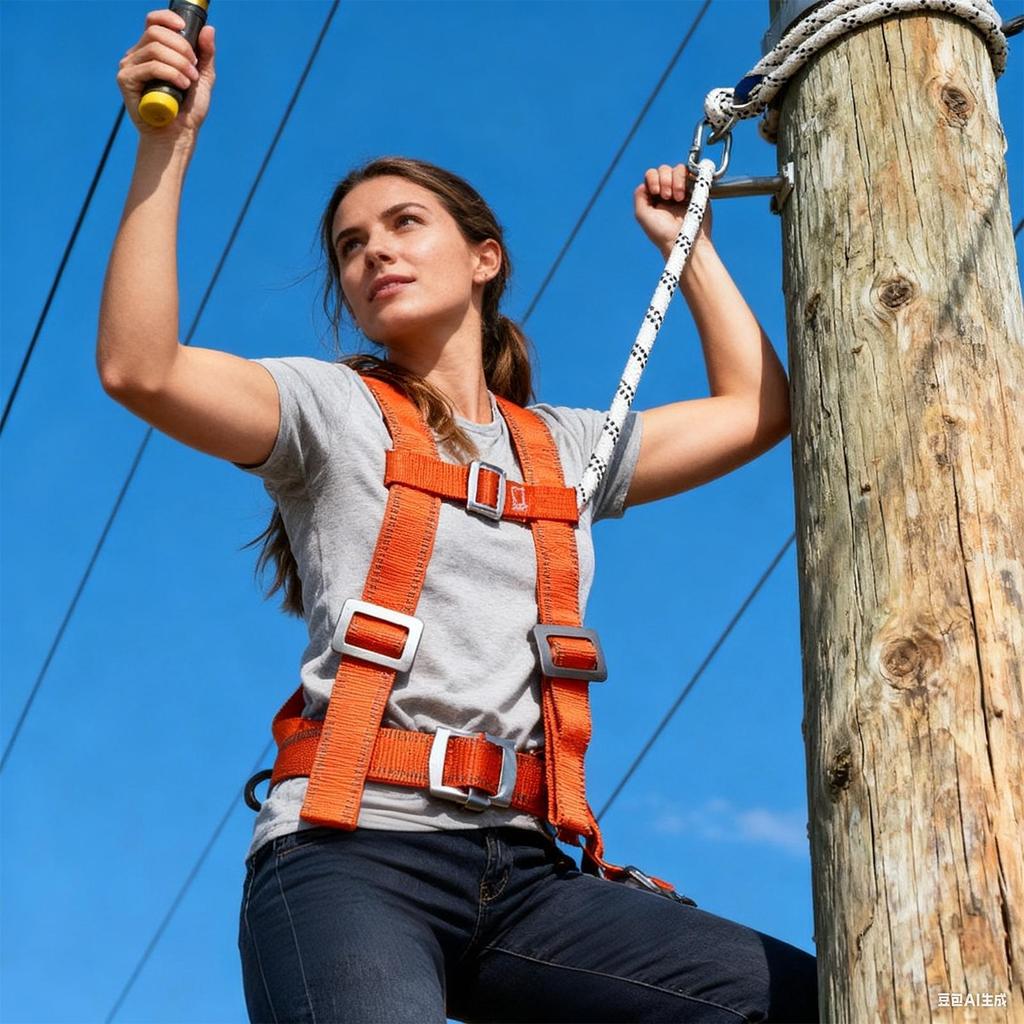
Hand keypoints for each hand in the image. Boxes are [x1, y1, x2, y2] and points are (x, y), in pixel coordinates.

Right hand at [116, 8, 215, 142]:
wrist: (179, 136)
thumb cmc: (188, 109)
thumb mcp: (202, 78)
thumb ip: (206, 54)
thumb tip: (209, 29)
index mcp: (152, 51)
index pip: (153, 22)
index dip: (167, 19)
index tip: (184, 27)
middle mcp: (137, 55)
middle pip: (155, 33)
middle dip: (181, 47)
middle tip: (194, 68)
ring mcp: (129, 67)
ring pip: (154, 49)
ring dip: (179, 63)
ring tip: (190, 81)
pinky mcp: (125, 80)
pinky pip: (150, 67)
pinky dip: (171, 74)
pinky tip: (182, 86)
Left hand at [633, 163, 712, 255]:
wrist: (683, 241)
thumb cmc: (662, 233)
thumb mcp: (642, 215)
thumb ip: (639, 195)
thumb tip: (645, 182)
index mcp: (655, 196)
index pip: (651, 175)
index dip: (653, 179)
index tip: (656, 193)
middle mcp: (669, 191)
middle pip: (663, 169)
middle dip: (663, 180)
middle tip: (667, 197)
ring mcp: (683, 189)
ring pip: (677, 169)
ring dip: (675, 181)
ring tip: (678, 198)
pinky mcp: (697, 189)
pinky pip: (690, 172)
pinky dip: (684, 179)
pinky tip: (684, 194)